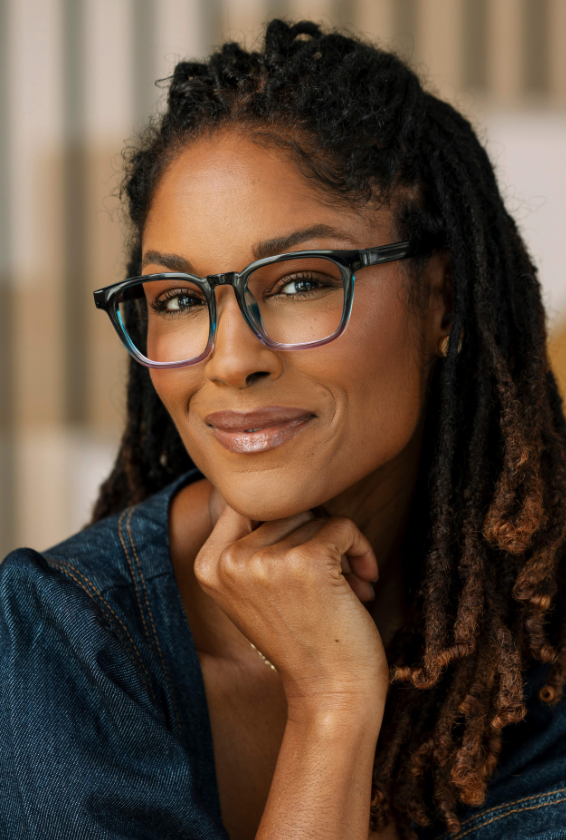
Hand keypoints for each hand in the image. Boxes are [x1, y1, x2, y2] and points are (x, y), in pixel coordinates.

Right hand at [194, 505, 388, 720]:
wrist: (329, 696)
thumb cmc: (300, 639)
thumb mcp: (254, 590)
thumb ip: (251, 541)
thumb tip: (280, 484)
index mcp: (208, 564)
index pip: (247, 503)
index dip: (284, 523)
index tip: (301, 559)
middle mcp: (229, 559)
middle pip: (284, 508)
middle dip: (315, 537)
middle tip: (331, 579)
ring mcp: (265, 559)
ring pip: (314, 516)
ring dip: (339, 547)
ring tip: (344, 586)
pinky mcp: (307, 560)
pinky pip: (343, 526)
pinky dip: (361, 550)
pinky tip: (363, 584)